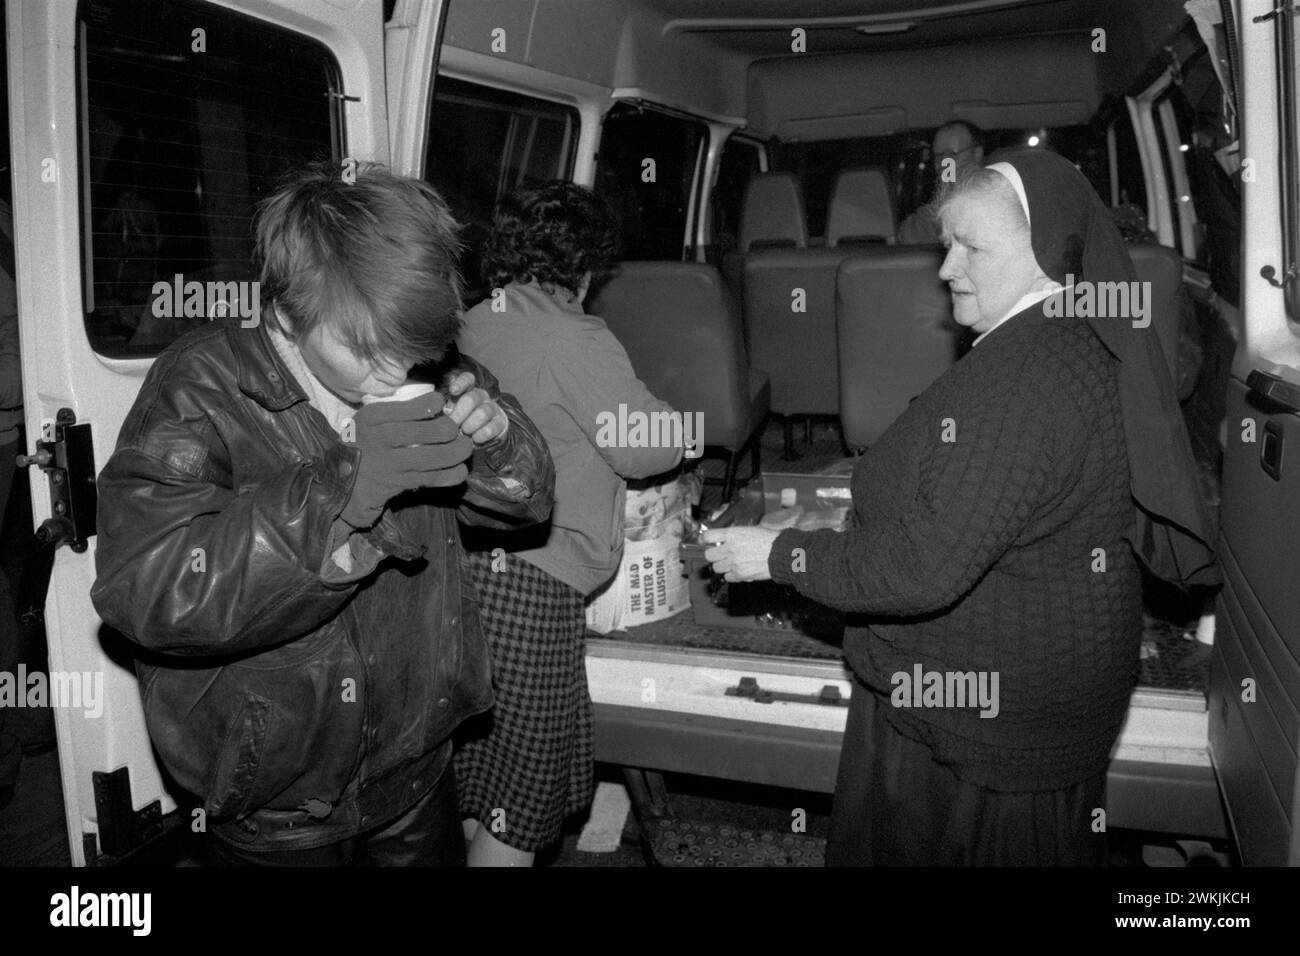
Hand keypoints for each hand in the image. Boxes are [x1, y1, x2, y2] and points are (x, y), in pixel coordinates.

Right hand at [341, 394, 473, 527]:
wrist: (339, 477)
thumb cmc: (362, 441)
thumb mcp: (369, 418)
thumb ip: (397, 409)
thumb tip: (437, 402)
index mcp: (373, 417)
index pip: (410, 406)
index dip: (433, 404)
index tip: (440, 404)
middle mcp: (381, 439)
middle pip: (427, 432)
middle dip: (450, 429)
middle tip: (458, 429)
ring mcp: (391, 464)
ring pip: (433, 457)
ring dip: (457, 452)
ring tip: (465, 447)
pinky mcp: (399, 483)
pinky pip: (432, 479)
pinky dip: (451, 474)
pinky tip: (460, 470)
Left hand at [442, 371, 508, 444]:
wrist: (478, 436)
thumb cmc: (458, 422)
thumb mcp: (448, 413)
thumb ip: (443, 410)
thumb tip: (438, 412)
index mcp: (467, 390)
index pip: (467, 379)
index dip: (461, 383)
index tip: (453, 391)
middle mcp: (481, 396)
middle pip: (471, 398)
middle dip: (459, 413)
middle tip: (452, 425)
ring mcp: (492, 408)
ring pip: (483, 412)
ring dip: (470, 425)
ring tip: (464, 432)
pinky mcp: (500, 422)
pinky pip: (493, 426)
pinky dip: (482, 434)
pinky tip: (475, 439)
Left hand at [699, 527, 779, 582]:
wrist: (781, 554)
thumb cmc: (770, 540)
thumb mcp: (750, 530)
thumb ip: (734, 535)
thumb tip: (725, 538)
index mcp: (732, 534)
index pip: (707, 536)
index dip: (704, 539)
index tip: (704, 541)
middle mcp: (729, 548)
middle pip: (708, 555)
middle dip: (713, 554)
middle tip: (719, 554)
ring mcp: (733, 563)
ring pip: (716, 568)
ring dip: (721, 565)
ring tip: (731, 562)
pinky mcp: (739, 575)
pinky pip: (727, 577)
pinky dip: (731, 575)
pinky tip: (738, 569)